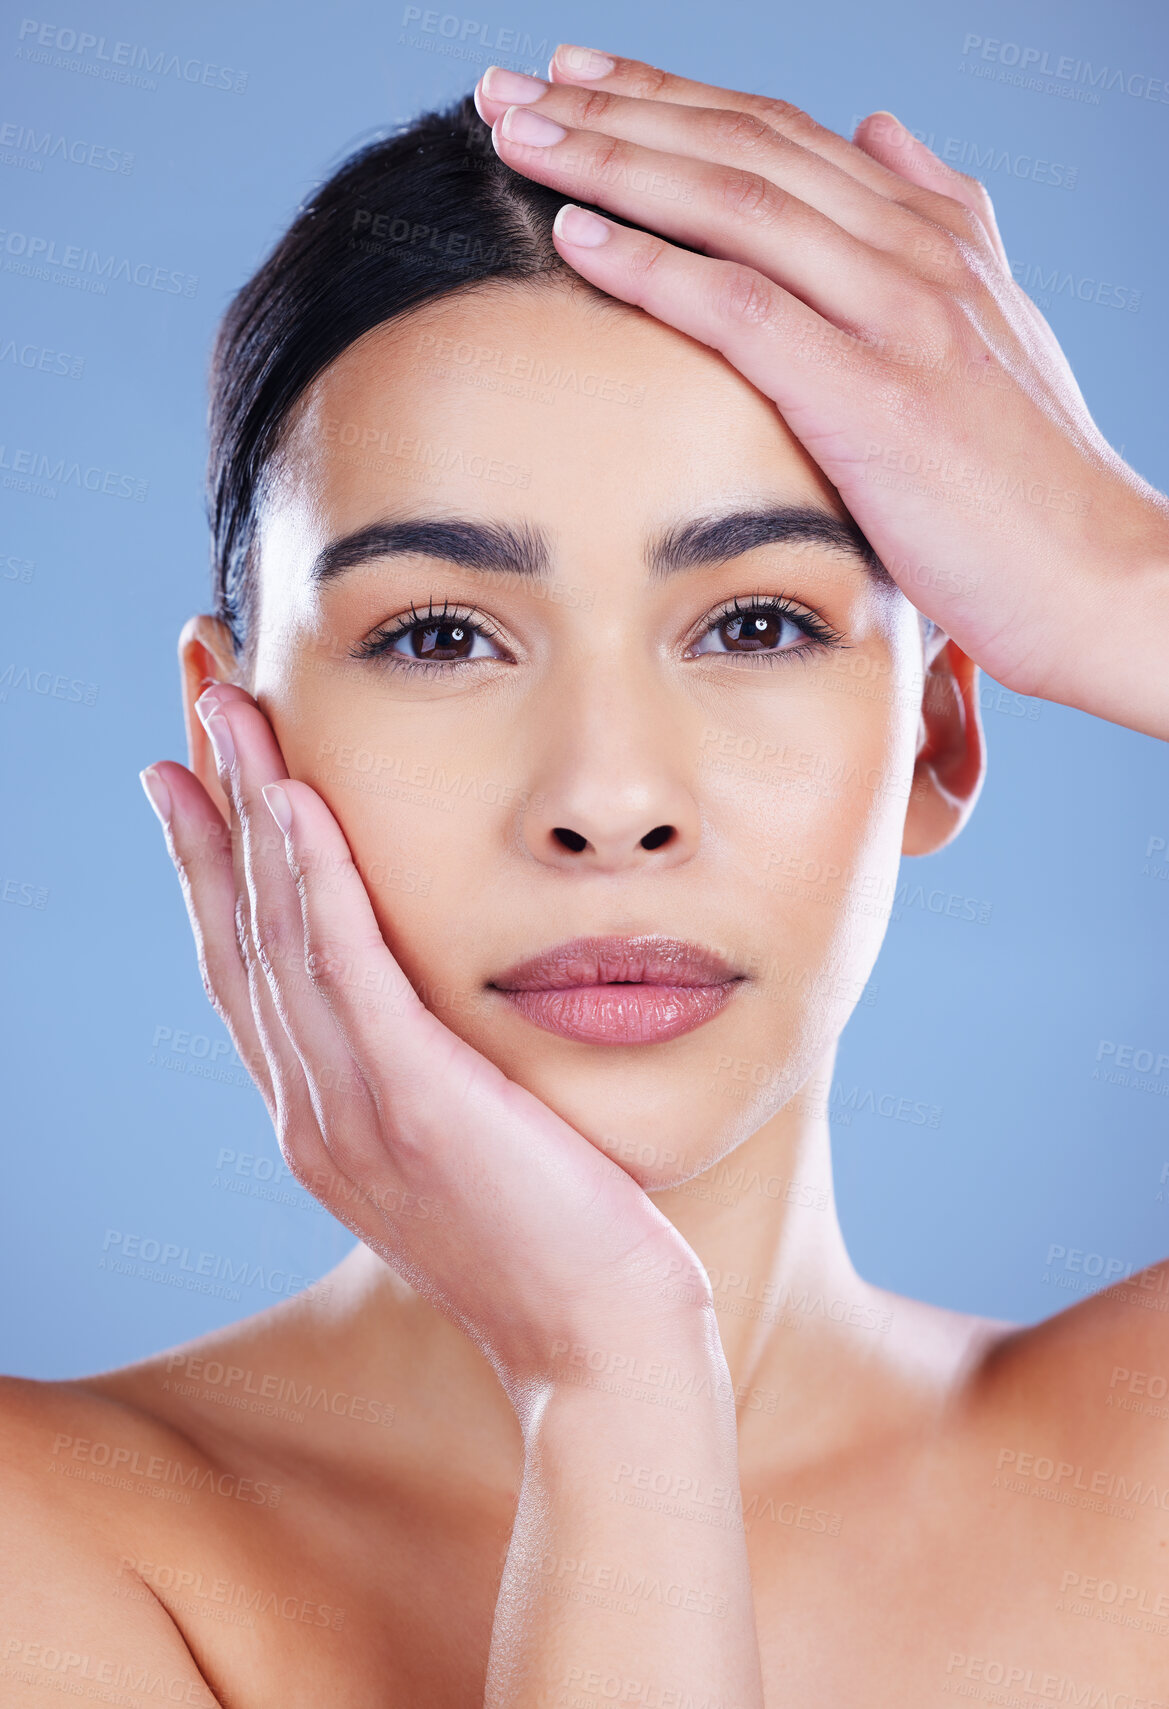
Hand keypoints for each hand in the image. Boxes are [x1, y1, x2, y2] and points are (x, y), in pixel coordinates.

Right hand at [140, 684, 706, 1415]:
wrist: (599, 1346)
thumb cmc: (557, 1244)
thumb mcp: (467, 1144)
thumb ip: (423, 1072)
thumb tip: (429, 1008)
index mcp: (320, 1114)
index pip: (246, 960)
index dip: (209, 858)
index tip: (193, 765)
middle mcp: (310, 1108)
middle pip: (235, 928)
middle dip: (208, 801)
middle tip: (195, 690)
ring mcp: (350, 1110)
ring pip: (274, 933)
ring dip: (245, 809)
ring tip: (225, 705)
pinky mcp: (414, 1105)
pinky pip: (348, 972)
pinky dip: (313, 882)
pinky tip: (296, 800)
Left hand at [477, 49, 1168, 737]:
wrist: (1103, 578)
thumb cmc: (1032, 481)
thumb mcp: (992, 327)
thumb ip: (938, 223)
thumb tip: (883, 134)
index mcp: (933, 232)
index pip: (780, 135)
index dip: (671, 98)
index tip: (580, 79)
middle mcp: (914, 250)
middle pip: (740, 144)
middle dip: (614, 108)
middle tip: (507, 85)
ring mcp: (898, 315)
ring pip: (734, 203)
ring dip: (611, 161)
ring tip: (515, 135)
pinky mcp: (877, 396)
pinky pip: (745, 308)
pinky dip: (653, 266)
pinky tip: (575, 238)